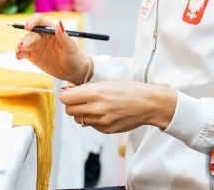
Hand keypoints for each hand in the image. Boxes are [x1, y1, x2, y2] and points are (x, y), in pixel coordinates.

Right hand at [15, 15, 90, 84]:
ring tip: (19, 51)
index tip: (27, 26)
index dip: (32, 21)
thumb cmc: (74, 57)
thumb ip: (63, 36)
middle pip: (31, 33)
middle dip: (26, 39)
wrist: (72, 72)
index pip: (39, 21)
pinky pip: (23, 52)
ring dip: (20, 45)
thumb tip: (59, 23)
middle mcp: (42, 35)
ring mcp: (36, 45)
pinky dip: (19, 54)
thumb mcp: (70, 47)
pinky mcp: (33, 55)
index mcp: (51, 30)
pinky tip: (18, 57)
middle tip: (23, 46)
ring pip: (25, 42)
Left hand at [60, 81, 177, 132]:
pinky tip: (104, 113)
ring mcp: (100, 121)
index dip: (67, 96)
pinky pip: (91, 125)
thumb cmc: (129, 90)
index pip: (65, 99)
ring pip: (78, 119)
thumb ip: (84, 88)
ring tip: (94, 106)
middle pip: (69, 111)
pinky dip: (93, 119)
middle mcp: (95, 108)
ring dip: (82, 113)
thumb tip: (66, 91)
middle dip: (72, 105)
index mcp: (93, 93)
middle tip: (81, 100)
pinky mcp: (106, 130)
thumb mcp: (105, 83)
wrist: (148, 104)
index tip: (71, 93)